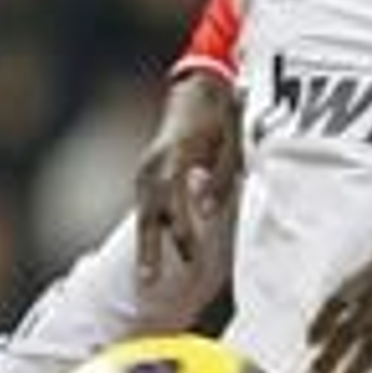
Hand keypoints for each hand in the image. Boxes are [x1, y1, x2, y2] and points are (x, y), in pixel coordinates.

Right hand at [134, 74, 243, 280]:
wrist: (198, 90)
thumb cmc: (219, 120)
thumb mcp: (229, 145)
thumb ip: (218, 179)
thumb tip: (205, 211)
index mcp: (174, 156)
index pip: (174, 201)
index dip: (181, 230)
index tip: (189, 257)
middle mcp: (153, 165)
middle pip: (148, 214)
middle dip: (149, 250)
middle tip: (148, 283)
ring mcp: (145, 170)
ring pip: (142, 215)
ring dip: (145, 248)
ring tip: (145, 280)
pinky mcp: (145, 175)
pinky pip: (144, 209)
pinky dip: (147, 234)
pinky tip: (149, 260)